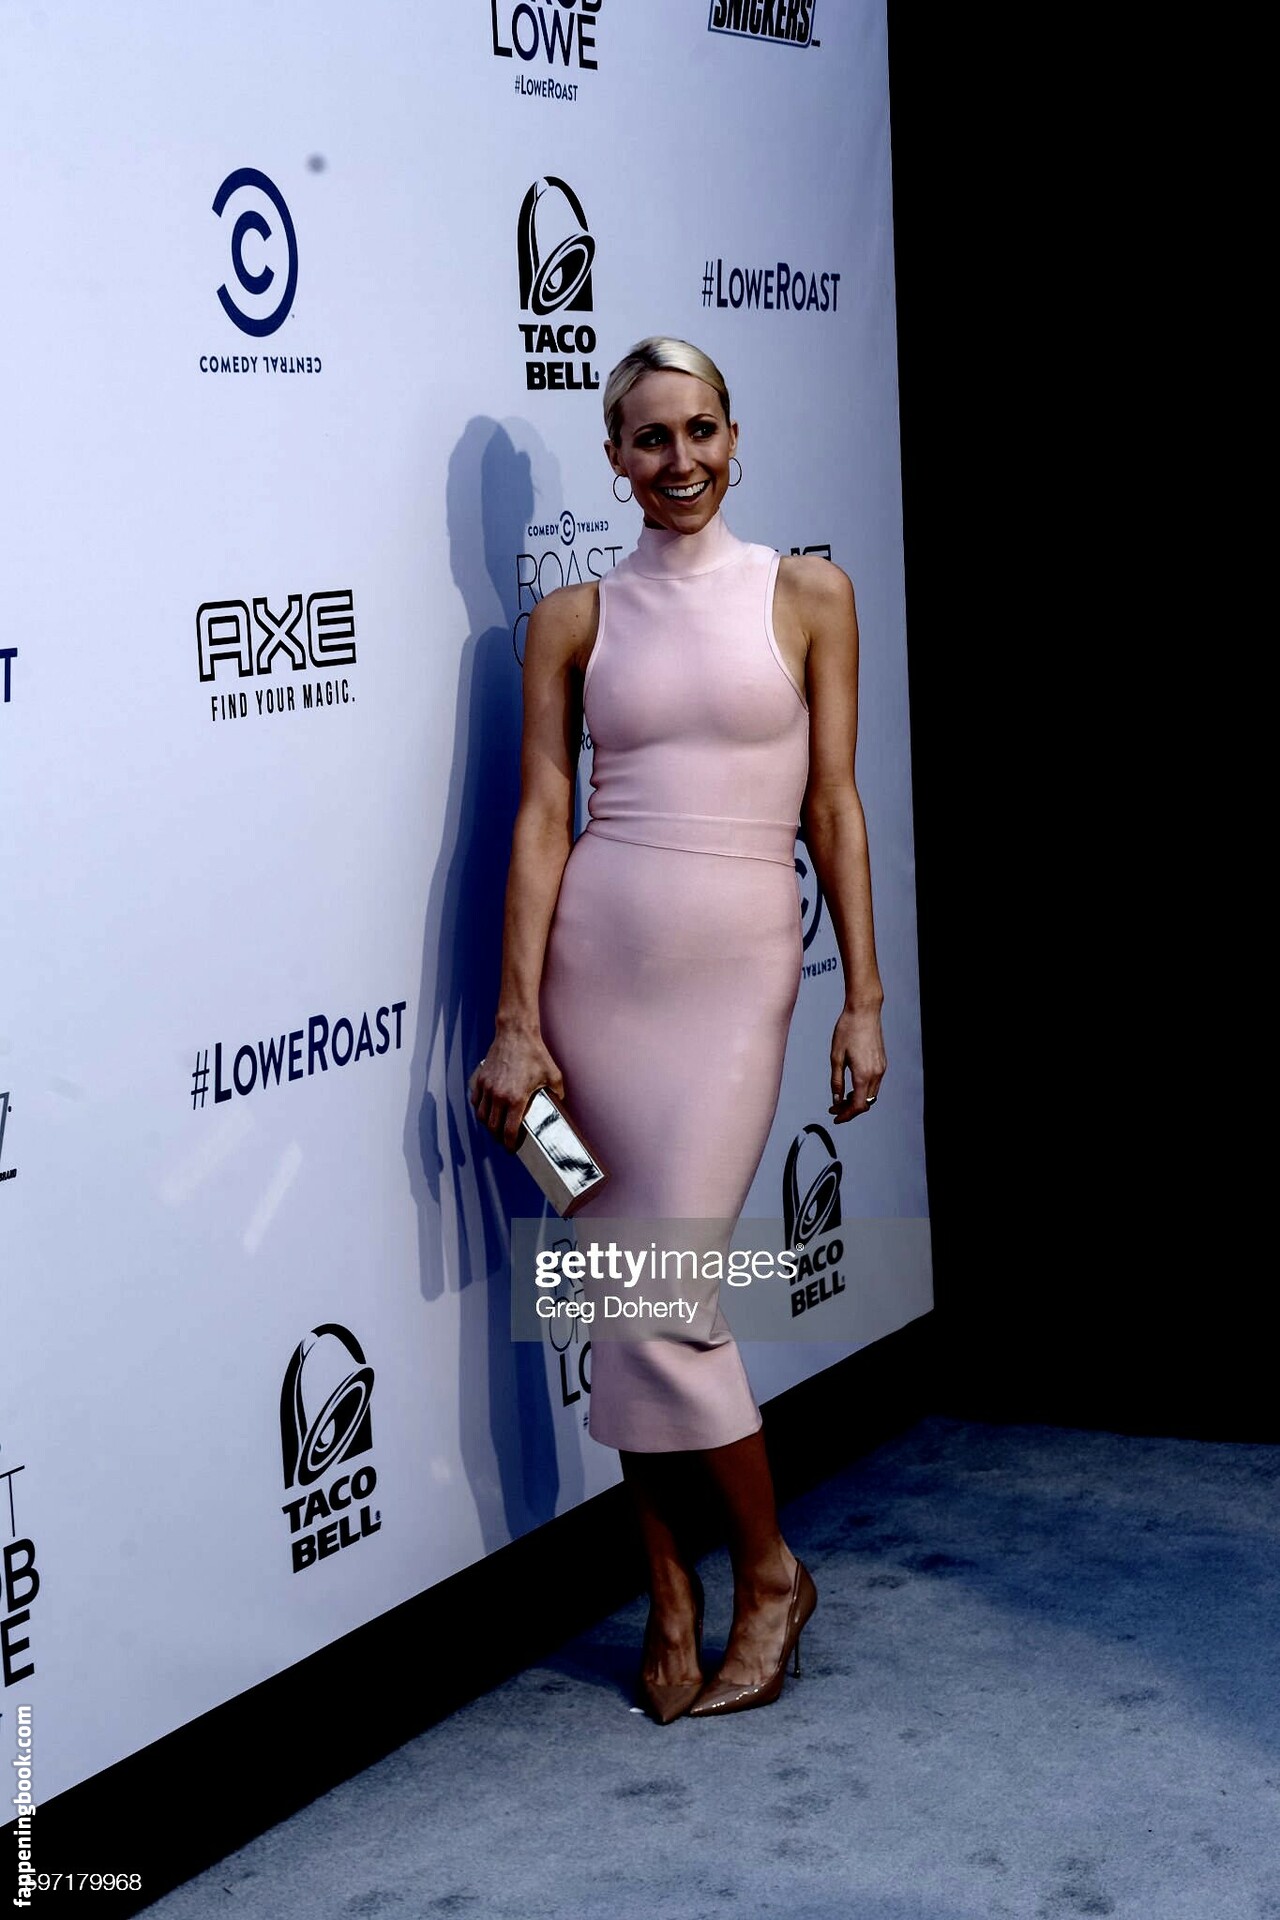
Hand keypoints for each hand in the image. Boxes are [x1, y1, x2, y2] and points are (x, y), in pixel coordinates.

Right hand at [469, 1029, 565, 1151]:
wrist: (515, 1033)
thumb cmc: (535, 1053)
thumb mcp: (553, 1075)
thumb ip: (558, 1093)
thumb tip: (560, 1105)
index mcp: (516, 1099)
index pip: (509, 1131)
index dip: (510, 1144)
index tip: (512, 1149)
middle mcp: (498, 1096)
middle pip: (493, 1127)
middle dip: (498, 1138)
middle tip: (505, 1140)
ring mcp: (487, 1088)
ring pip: (481, 1116)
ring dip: (488, 1125)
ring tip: (496, 1127)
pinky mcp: (480, 1079)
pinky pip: (475, 1101)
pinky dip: (480, 1109)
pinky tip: (487, 1110)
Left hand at [828, 1005, 885, 1121]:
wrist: (864, 1011)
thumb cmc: (847, 1030)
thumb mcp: (836, 1057)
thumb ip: (836, 1082)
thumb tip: (836, 1100)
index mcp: (864, 1074)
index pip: (858, 1106)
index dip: (847, 1115)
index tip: (835, 1117)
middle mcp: (876, 1074)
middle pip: (866, 1103)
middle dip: (850, 1109)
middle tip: (834, 1108)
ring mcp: (882, 1068)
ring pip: (872, 1095)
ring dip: (858, 1100)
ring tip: (841, 1098)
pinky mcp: (883, 1062)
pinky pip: (875, 1084)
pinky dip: (864, 1090)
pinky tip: (852, 1085)